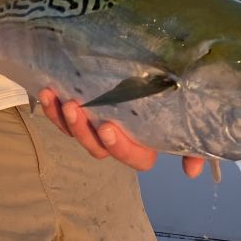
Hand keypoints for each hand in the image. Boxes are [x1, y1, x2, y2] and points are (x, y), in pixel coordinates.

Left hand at [38, 88, 204, 177]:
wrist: (159, 66)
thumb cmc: (173, 93)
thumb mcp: (187, 119)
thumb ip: (193, 147)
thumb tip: (190, 173)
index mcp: (145, 144)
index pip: (135, 158)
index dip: (119, 147)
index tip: (108, 126)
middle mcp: (118, 139)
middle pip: (98, 148)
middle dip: (84, 132)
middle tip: (76, 108)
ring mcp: (96, 126)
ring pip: (77, 134)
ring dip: (65, 120)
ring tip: (60, 99)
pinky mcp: (80, 111)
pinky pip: (62, 118)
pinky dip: (52, 108)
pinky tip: (47, 90)